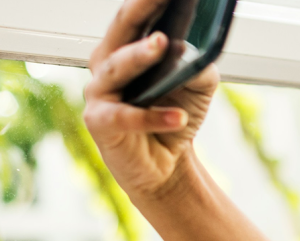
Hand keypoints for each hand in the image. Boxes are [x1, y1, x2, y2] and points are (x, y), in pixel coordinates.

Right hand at [84, 0, 219, 201]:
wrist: (166, 165)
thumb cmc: (176, 115)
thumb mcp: (198, 88)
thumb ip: (198, 66)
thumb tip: (193, 51)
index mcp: (128, 49)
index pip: (137, 17)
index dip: (149, 1)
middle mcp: (107, 64)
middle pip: (121, 32)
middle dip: (139, 12)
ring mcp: (100, 93)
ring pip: (117, 68)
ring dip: (139, 55)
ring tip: (163, 44)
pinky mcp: (101, 123)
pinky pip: (127, 117)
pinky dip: (155, 117)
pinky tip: (179, 117)